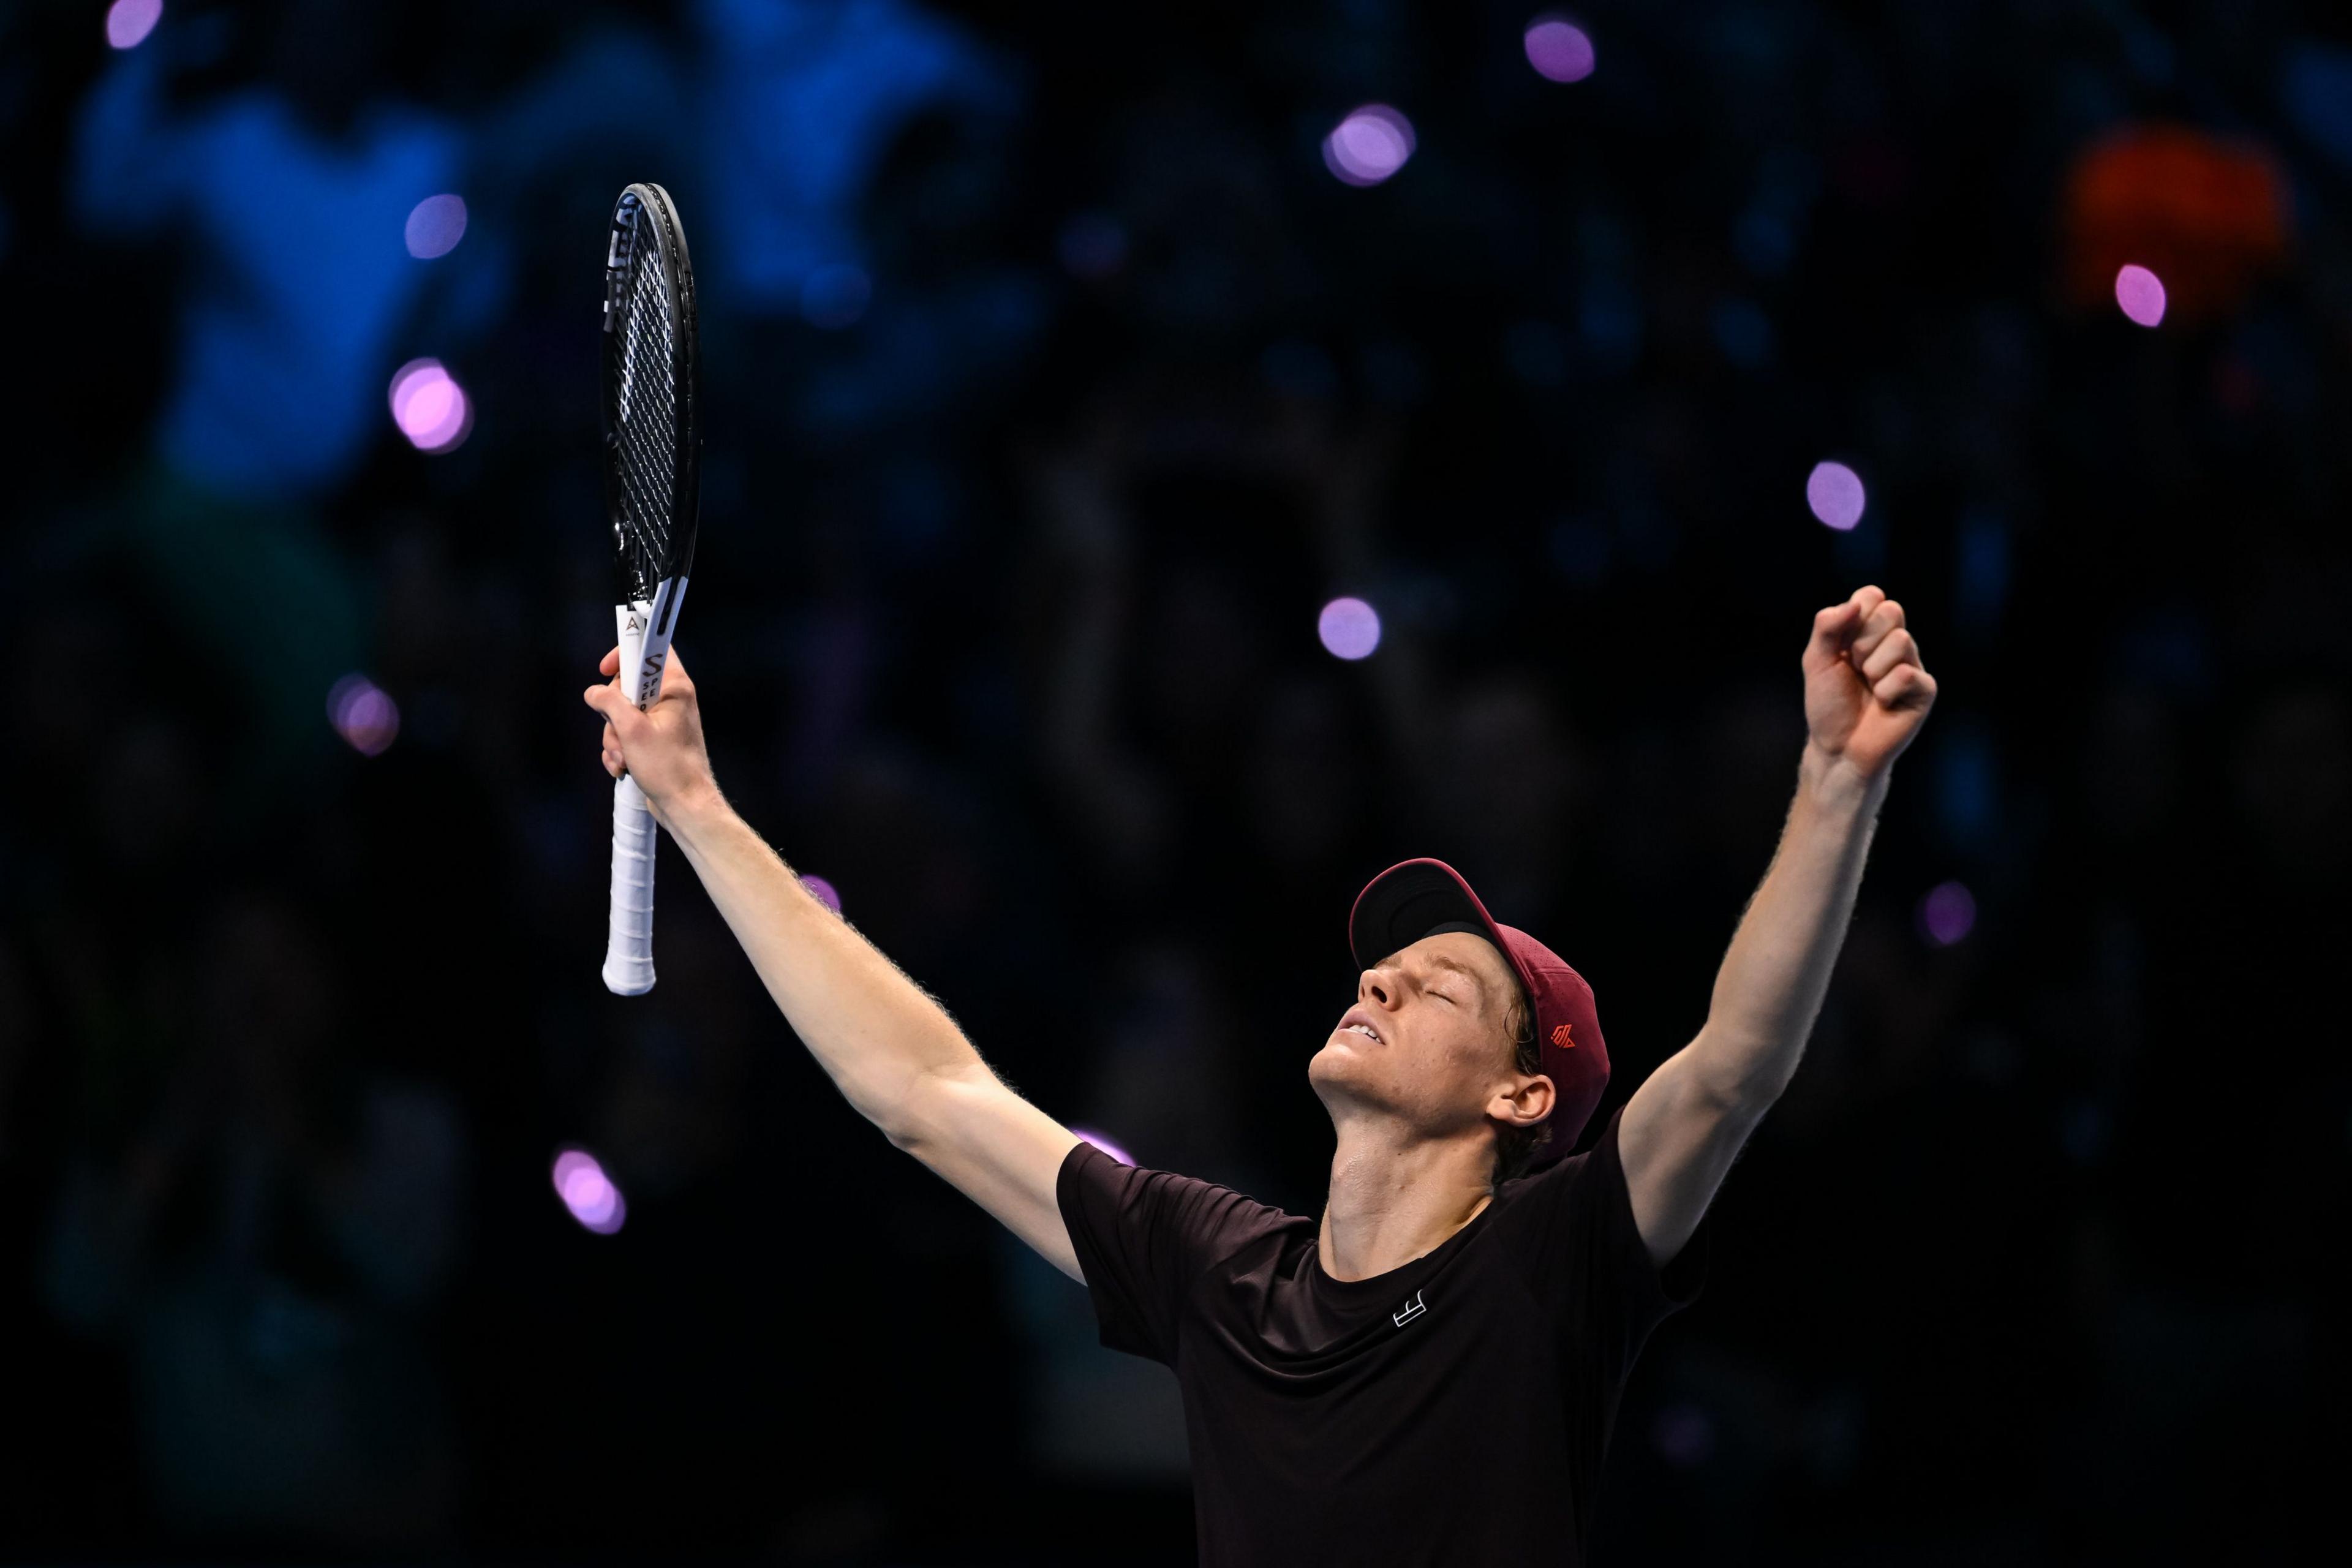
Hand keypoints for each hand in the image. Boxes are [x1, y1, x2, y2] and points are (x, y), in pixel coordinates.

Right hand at [583, 646, 719, 825]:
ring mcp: (662, 721)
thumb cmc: (666, 765)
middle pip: (626, 688)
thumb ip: (609, 702)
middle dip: (613, 714)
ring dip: (614, 738)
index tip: (605, 669)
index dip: (625, 654)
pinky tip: (622, 767)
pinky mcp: (654, 741)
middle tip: (621, 733)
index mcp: (674, 687)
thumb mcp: (632, 730)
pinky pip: (626, 735)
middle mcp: (670, 699)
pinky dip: (620, 750)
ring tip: (624, 758)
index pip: (650, 651)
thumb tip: (593, 692)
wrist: (684, 804)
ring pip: (622, 715)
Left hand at [1801, 586, 1936, 778]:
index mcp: (1870, 631)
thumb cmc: (1829, 704)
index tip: (1842, 645)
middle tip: (1855, 668)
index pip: (1873, 595)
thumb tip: (1855, 603)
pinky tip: (1883, 703)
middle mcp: (1895, 643)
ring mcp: (1913, 665)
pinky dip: (1886, 690)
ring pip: (1901, 640)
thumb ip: (1827, 626)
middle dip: (1862, 642)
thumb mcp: (1816, 661)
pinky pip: (1907, 674)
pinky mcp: (1925, 690)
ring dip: (1873, 668)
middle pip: (1891, 611)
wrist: (1837, 747)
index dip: (1854, 616)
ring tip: (1869, 687)